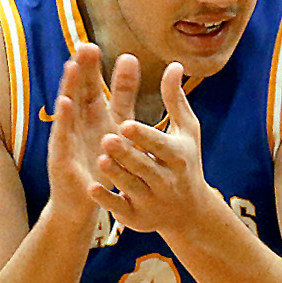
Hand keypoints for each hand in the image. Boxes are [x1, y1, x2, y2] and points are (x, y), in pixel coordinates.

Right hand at [44, 43, 111, 217]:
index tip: (95, 44)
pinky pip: (63, 137)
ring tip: (72, 66)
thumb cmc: (100, 161)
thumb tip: (129, 57)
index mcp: (93, 116)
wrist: (85, 202)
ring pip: (68, 109)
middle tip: (85, 45)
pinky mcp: (62, 158)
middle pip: (79, 92)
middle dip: (82, 69)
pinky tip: (65, 104)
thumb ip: (123, 94)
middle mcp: (78, 124)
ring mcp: (68, 140)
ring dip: (69, 88)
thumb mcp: (116, 124)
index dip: (94, 68)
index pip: (93, 87)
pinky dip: (64, 120)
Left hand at [94, 59, 214, 237]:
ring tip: (101, 160)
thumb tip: (174, 64)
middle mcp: (167, 181)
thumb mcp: (186, 131)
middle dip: (126, 154)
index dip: (143, 136)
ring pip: (131, 187)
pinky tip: (92, 188)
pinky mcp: (137, 218)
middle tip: (107, 139)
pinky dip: (107, 200)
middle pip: (144, 167)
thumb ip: (175, 99)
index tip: (126, 124)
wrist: (190, 211)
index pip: (160, 145)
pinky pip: (120, 209)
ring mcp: (152, 202)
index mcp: (179, 157)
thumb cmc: (185, 161)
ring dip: (115, 175)